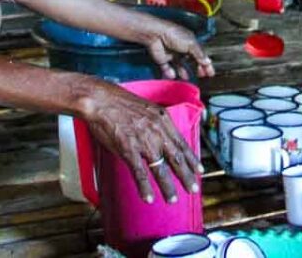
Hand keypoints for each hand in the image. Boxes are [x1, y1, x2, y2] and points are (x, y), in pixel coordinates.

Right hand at [83, 83, 201, 203]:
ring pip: (160, 169)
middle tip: (194, 190)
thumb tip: (163, 136)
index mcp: (163, 121)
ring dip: (168, 187)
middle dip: (187, 176)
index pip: (182, 144)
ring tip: (172, 199)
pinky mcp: (128, 150)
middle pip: (176, 159)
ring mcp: (143, 142)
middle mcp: (157, 132)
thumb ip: (157, 124)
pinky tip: (149, 198)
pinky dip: (145, 187)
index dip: (192, 159)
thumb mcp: (148, 109)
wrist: (102, 100)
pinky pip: (139, 173)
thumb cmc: (121, 103)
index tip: (199, 170)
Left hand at [145, 23, 214, 80]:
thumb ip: (199, 54)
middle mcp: (182, 48)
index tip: (210, 72)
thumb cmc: (173, 33)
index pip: (200, 55)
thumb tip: (207, 62)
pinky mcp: (163, 59)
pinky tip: (173, 75)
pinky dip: (170, 73)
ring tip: (186, 78)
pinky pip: (167, 68)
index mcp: (190, 42)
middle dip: (197, 68)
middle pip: (191, 60)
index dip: (206, 64)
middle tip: (201, 75)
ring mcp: (173, 54)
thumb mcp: (191, 44)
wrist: (156, 34)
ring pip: (180, 65)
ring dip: (183, 72)